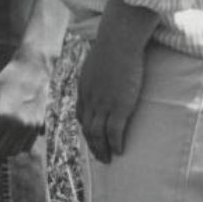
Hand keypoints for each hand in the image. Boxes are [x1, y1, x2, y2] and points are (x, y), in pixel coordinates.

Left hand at [0, 53, 50, 157]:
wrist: (33, 70)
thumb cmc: (7, 79)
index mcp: (3, 116)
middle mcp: (18, 125)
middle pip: (0, 150)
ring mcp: (30, 127)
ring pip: (14, 151)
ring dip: (1, 152)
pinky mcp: (39, 126)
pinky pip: (26, 146)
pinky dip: (15, 148)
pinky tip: (7, 141)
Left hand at [75, 0, 156, 162]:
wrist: (118, 42)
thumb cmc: (112, 47)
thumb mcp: (98, 60)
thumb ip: (98, 71)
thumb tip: (105, 69)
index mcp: (84, 89)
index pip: (82, 115)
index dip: (87, 129)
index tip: (92, 137)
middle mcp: (90, 99)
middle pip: (87, 128)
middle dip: (92, 145)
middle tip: (100, 157)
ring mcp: (104, 104)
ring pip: (98, 133)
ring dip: (102, 149)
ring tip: (108, 159)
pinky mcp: (120, 106)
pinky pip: (115, 131)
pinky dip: (116, 143)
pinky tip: (120, 151)